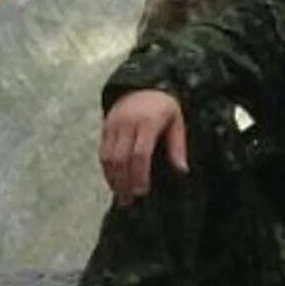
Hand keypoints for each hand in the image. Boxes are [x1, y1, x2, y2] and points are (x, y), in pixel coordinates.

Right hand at [100, 90, 188, 204]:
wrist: (142, 85)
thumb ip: (177, 146)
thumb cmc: (164, 107)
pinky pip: (102, 152)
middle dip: (124, 182)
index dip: (139, 175)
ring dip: (113, 179)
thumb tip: (182, 170)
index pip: (140, 153)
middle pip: (121, 158)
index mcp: (148, 122)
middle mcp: (127, 124)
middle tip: (129, 200)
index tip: (141, 191)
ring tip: (120, 196)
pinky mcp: (105, 127)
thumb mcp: (177, 122)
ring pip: (108, 157)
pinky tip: (113, 182)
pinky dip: (106, 170)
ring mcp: (113, 125)